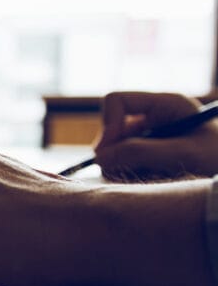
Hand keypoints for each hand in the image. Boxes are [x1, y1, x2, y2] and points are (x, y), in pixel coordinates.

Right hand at [94, 92, 217, 179]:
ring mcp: (146, 140)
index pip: (116, 101)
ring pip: (111, 154)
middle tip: (134, 174)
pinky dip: (132, 179)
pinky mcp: (145, 160)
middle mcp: (151, 119)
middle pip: (110, 131)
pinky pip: (120, 168)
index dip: (109, 124)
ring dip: (126, 170)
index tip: (111, 152)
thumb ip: (141, 152)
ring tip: (157, 180)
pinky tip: (156, 184)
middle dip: (117, 154)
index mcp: (164, 105)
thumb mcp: (185, 153)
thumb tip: (99, 158)